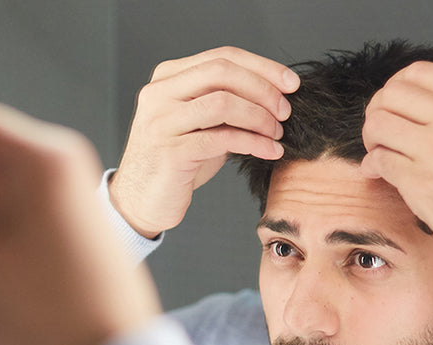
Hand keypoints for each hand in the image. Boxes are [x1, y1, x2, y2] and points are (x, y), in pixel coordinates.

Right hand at [110, 46, 299, 237]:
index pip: (222, 57)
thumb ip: (224, 101)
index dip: (262, 67)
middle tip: (285, 110)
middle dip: (263, 89)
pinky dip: (253, 142)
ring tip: (276, 132)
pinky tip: (269, 150)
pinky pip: (222, 139)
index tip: (291, 83)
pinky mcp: (170, 152)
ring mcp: (161, 122)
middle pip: (222, 71)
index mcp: (166, 78)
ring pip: (223, 102)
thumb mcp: (199, 123)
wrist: (141, 201)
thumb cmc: (176, 162)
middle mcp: (159, 94)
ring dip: (259, 117)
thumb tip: (275, 92)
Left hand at [361, 61, 432, 271]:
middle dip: (379, 111)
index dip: (396, 88)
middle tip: (383, 131)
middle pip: (391, 94)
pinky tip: (379, 172)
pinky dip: (372, 165)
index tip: (396, 107)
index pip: (418, 72)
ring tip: (381, 150)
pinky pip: (378, 160)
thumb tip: (416, 100)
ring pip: (378, 124)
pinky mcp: (421, 181)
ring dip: (372, 138)